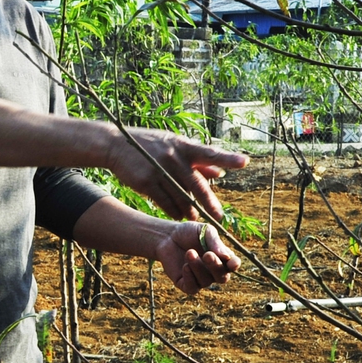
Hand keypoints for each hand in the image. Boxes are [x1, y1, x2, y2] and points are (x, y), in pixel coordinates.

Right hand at [104, 128, 247, 220]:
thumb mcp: (174, 145)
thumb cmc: (149, 145)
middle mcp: (173, 157)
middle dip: (208, 202)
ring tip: (194, 219)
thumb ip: (198, 160)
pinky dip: (172, 211)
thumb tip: (220, 173)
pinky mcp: (146, 181)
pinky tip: (177, 216)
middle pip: (196, 184)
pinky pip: (164, 201)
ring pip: (180, 196)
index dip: (227, 158)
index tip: (245, 162)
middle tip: (218, 217)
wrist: (116, 144)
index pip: (210, 152)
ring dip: (188, 210)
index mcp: (183, 146)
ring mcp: (159, 169)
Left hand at [155, 221, 239, 294]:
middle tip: (207, 254)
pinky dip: (190, 278)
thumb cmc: (188, 232)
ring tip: (189, 252)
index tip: (232, 263)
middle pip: (222, 277)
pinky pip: (193, 288)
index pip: (233, 265)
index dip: (234, 265)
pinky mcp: (186, 284)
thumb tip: (226, 257)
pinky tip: (185, 266)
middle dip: (215, 266)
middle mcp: (213, 271)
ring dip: (198, 267)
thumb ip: (215, 242)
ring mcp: (200, 279)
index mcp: (222, 258)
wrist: (167, 236)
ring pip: (206, 281)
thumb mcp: (204, 231)